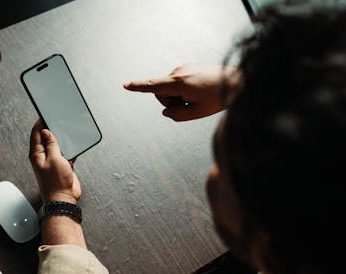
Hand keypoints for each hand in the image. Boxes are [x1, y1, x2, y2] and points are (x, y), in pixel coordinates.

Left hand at [29, 119, 80, 203]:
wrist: (64, 199)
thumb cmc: (56, 183)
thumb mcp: (54, 159)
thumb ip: (51, 144)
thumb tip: (47, 132)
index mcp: (37, 154)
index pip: (36, 133)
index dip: (40, 122)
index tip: (45, 113)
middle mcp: (43, 156)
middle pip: (46, 138)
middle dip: (51, 128)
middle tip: (57, 118)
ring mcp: (53, 161)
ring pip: (57, 145)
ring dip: (62, 138)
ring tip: (66, 129)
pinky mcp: (63, 165)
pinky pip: (65, 152)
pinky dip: (69, 148)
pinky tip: (73, 144)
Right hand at [123, 63, 239, 121]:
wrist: (237, 79)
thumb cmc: (219, 97)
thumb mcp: (198, 113)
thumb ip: (177, 115)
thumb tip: (166, 112)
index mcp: (180, 83)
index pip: (154, 86)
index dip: (138, 87)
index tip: (125, 85)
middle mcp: (178, 72)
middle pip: (161, 93)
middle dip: (171, 102)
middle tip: (191, 104)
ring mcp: (182, 68)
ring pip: (169, 89)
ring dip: (178, 96)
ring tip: (198, 96)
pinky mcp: (186, 67)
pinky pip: (177, 83)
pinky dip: (183, 90)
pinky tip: (199, 90)